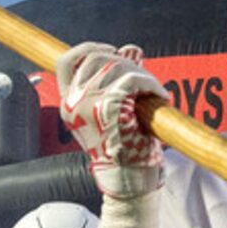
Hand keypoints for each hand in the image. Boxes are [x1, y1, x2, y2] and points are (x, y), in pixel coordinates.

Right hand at [54, 42, 165, 199]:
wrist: (129, 179)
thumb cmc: (124, 149)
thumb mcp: (113, 112)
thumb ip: (117, 80)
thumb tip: (131, 49)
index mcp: (68, 104)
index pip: (67, 62)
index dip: (89, 48)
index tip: (113, 50)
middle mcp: (72, 103)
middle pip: (96, 58)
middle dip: (124, 60)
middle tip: (142, 75)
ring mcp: (87, 104)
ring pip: (117, 66)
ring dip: (141, 73)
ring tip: (153, 90)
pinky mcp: (108, 107)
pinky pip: (134, 79)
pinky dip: (151, 83)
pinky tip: (160, 95)